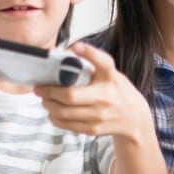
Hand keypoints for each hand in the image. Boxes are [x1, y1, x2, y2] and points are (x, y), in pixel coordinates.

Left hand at [36, 43, 150, 137]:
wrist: (134, 118)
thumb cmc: (117, 91)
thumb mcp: (110, 75)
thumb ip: (92, 66)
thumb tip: (63, 55)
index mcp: (111, 78)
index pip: (103, 62)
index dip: (89, 52)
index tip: (76, 46)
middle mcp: (106, 96)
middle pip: (69, 95)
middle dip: (48, 92)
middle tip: (39, 89)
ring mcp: (99, 115)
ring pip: (64, 112)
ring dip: (48, 105)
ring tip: (44, 100)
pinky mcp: (94, 128)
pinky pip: (68, 125)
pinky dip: (55, 118)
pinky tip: (52, 112)